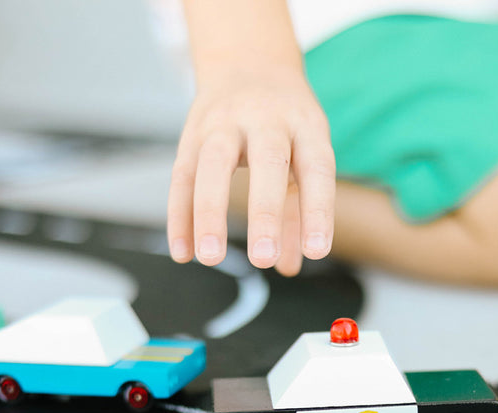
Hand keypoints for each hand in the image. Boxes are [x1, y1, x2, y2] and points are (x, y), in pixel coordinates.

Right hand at [168, 63, 334, 275]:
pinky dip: (179, 215)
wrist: (248, 62)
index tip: (316, 251)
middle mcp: (266, 118)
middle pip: (266, 162)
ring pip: (212, 165)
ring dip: (209, 215)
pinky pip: (181, 176)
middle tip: (263, 258)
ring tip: (211, 259)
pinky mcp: (191, 132)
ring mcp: (224, 122)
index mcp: (305, 124)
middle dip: (265, 213)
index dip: (318, 210)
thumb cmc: (287, 123)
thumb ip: (300, 210)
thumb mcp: (306, 152)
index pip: (316, 168)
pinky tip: (182, 252)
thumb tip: (290, 266)